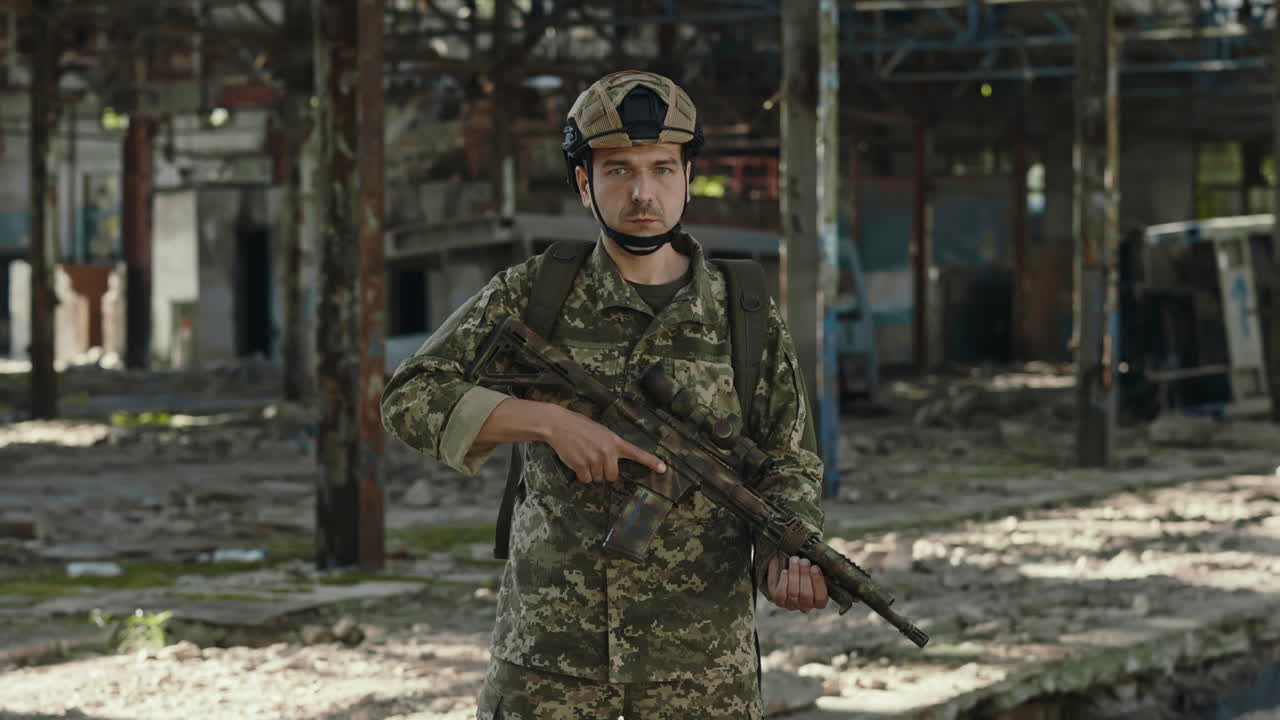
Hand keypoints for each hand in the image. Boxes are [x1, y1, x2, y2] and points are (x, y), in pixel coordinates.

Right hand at [544, 405, 666, 483]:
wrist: (559, 424)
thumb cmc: (581, 428)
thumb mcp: (601, 432)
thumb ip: (610, 446)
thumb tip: (613, 464)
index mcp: (614, 441)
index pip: (637, 453)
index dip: (651, 462)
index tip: (663, 469)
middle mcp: (607, 451)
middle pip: (612, 476)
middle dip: (604, 472)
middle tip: (594, 459)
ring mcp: (594, 459)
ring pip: (598, 479)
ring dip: (591, 472)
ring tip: (583, 456)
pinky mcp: (581, 465)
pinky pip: (586, 479)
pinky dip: (581, 474)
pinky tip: (577, 461)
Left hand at [767, 555, 828, 612]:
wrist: (784, 571)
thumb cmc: (803, 571)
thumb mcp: (812, 570)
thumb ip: (815, 569)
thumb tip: (817, 560)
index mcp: (818, 602)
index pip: (821, 598)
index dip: (818, 582)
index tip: (815, 567)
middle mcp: (806, 607)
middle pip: (806, 595)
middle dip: (804, 575)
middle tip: (804, 561)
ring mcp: (792, 605)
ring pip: (793, 593)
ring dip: (794, 574)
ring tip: (794, 560)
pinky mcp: (779, 602)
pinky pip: (781, 594)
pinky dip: (783, 581)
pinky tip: (785, 571)